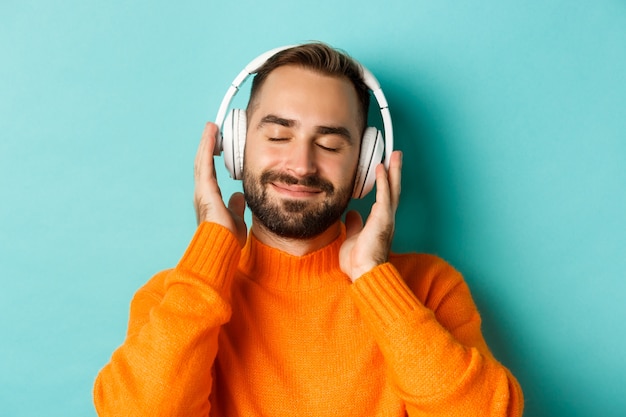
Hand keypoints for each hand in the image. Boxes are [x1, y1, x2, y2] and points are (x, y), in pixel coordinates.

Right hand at [194, 122, 247, 246]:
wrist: (221, 248)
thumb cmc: (227, 239)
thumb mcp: (236, 218)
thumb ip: (235, 206)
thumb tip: (238, 197)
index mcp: (209, 198)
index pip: (209, 172)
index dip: (211, 156)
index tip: (216, 144)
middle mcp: (202, 193)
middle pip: (203, 163)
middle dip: (207, 146)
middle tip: (212, 130)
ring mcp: (201, 191)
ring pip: (202, 160)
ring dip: (206, 143)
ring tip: (211, 127)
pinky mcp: (204, 190)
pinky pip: (204, 163)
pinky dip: (206, 147)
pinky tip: (211, 134)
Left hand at [339, 151, 402, 281]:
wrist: (364, 274)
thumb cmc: (359, 262)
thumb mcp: (353, 238)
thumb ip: (355, 225)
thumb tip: (352, 214)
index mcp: (380, 223)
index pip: (384, 198)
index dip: (386, 183)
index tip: (384, 168)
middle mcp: (386, 219)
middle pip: (393, 189)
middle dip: (394, 171)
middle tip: (395, 154)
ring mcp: (387, 218)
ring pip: (392, 189)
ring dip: (393, 171)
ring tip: (394, 155)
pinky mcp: (383, 219)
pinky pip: (384, 195)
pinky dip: (383, 181)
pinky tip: (381, 168)